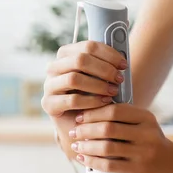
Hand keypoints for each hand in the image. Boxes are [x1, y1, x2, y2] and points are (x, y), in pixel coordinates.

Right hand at [41, 41, 128, 156]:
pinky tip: (105, 102)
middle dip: (104, 69)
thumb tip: (122, 60)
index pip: (87, 46)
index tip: (123, 64)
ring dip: (98, 85)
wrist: (83, 126)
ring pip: (73, 78)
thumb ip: (108, 67)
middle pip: (79, 59)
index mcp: (67, 55)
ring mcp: (49, 85)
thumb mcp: (102, 79)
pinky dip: (92, 101)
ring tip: (114, 91)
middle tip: (119, 79)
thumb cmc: (95, 97)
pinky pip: (72, 100)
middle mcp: (55, 67)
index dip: (108, 54)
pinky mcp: (49, 104)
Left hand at [68, 104, 172, 172]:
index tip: (80, 117)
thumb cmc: (151, 140)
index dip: (93, 113)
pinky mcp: (138, 169)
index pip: (114, 110)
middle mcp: (146, 133)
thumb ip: (123, 116)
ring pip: (107, 147)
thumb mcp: (144, 123)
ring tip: (76, 146)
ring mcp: (143, 152)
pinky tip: (84, 159)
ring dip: (87, 146)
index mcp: (146, 117)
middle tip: (74, 132)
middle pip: (108, 128)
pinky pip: (109, 166)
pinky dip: (92, 162)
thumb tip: (88, 110)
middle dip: (86, 130)